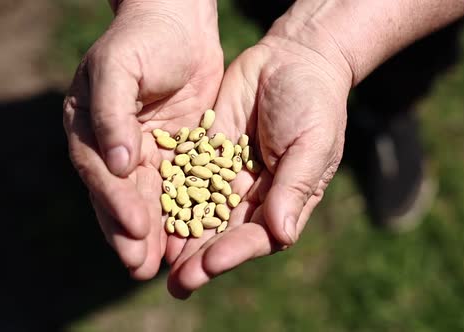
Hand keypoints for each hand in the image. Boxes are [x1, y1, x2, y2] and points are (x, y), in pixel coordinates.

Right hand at [63, 0, 222, 278]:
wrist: (179, 23)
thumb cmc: (143, 39)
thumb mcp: (119, 68)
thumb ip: (112, 114)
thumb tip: (116, 164)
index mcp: (91, 130)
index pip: (101, 173)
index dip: (115, 203)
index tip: (135, 229)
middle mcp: (117, 147)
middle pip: (123, 196)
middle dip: (131, 233)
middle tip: (140, 268)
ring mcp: (149, 151)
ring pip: (151, 199)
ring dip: (156, 233)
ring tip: (163, 267)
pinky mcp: (180, 151)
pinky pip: (181, 186)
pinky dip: (185, 212)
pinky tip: (192, 236)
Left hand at [166, 32, 352, 297]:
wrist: (292, 59)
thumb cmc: (314, 103)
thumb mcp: (312, 145)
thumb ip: (295, 188)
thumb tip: (281, 234)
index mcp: (285, 199)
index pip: (259, 234)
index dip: (234, 251)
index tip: (209, 265)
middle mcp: (254, 194)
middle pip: (225, 232)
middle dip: (201, 258)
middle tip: (177, 283)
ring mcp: (228, 173)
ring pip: (200, 210)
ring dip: (181, 235)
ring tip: (156, 259)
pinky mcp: (207, 151)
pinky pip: (186, 175)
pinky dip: (170, 195)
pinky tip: (149, 211)